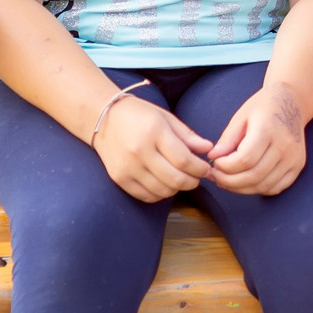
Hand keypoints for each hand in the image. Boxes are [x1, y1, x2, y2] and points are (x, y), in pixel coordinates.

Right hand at [93, 93, 213, 201]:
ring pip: (162, 190)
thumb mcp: (166, 118)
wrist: (104, 119)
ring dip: (178, 189)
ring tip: (182, 179)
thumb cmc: (139, 115)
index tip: (206, 169)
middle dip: (193, 181)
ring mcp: (128, 167)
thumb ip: (188, 135)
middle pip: (174, 179)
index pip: (183, 159)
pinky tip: (165, 184)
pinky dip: (160, 194)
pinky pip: (146, 196)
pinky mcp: (119, 179)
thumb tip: (208, 149)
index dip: (200, 168)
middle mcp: (139, 152)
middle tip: (198, 178)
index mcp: (154, 132)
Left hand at [207, 82, 307, 196]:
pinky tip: (246, 182)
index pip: (244, 160)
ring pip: (264, 186)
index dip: (225, 167)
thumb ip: (227, 139)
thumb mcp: (241, 117)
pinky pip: (276, 187)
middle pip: (254, 176)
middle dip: (229, 181)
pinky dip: (258, 189)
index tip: (215, 163)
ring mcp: (294, 158)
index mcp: (268, 130)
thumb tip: (213, 157)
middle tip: (216, 176)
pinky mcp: (298, 165)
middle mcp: (284, 146)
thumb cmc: (263, 108)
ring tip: (227, 181)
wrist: (291, 102)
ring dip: (241, 188)